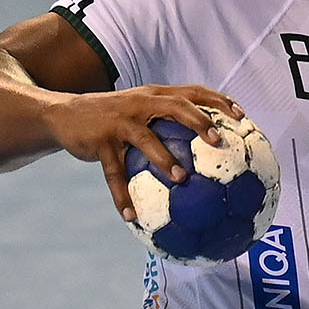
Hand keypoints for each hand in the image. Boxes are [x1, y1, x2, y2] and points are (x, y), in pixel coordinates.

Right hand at [42, 85, 245, 220]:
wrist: (65, 115)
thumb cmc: (115, 117)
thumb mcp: (141, 109)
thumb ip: (170, 119)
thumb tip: (209, 145)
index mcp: (156, 96)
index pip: (193, 92)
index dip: (219, 101)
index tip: (243, 116)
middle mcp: (141, 104)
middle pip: (175, 106)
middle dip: (199, 121)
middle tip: (219, 141)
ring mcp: (120, 122)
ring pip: (146, 140)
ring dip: (164, 159)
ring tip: (182, 180)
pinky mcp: (100, 142)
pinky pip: (114, 173)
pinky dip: (121, 196)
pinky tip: (131, 216)